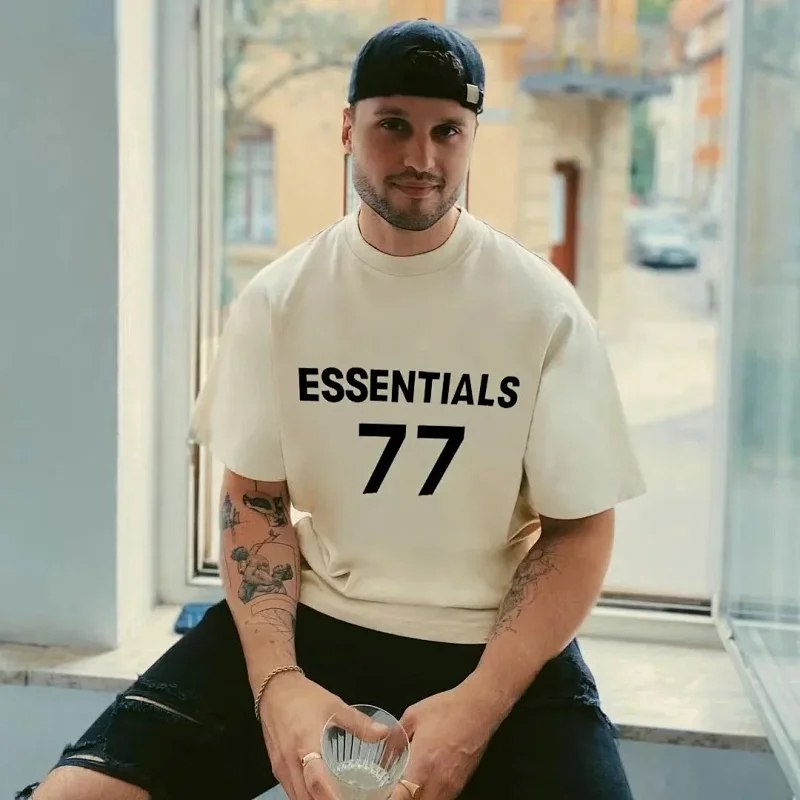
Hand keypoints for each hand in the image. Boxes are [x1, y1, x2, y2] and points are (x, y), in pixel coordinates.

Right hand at [259, 672, 387, 799]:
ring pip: (297, 798)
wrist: (274, 689)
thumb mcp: (335, 705)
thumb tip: (384, 733)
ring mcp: (280, 768)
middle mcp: (290, 761)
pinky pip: (291, 792)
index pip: (317, 781)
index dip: (331, 798)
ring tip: (337, 798)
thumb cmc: (305, 698)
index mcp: (306, 744)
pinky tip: (321, 795)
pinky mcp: (276, 770)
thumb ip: (359, 723)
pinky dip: (306, 798)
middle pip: (306, 797)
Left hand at [389, 679, 502, 799]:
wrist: (478, 709)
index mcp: (422, 765)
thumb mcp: (413, 716)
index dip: (390, 796)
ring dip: (417, 797)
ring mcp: (451, 786)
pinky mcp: (461, 785)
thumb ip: (395, 738)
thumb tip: (384, 754)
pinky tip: (425, 782)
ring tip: (409, 784)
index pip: (401, 797)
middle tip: (396, 786)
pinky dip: (430, 795)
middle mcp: (437, 782)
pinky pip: (442, 799)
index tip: (384, 789)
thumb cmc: (447, 710)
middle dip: (403, 797)